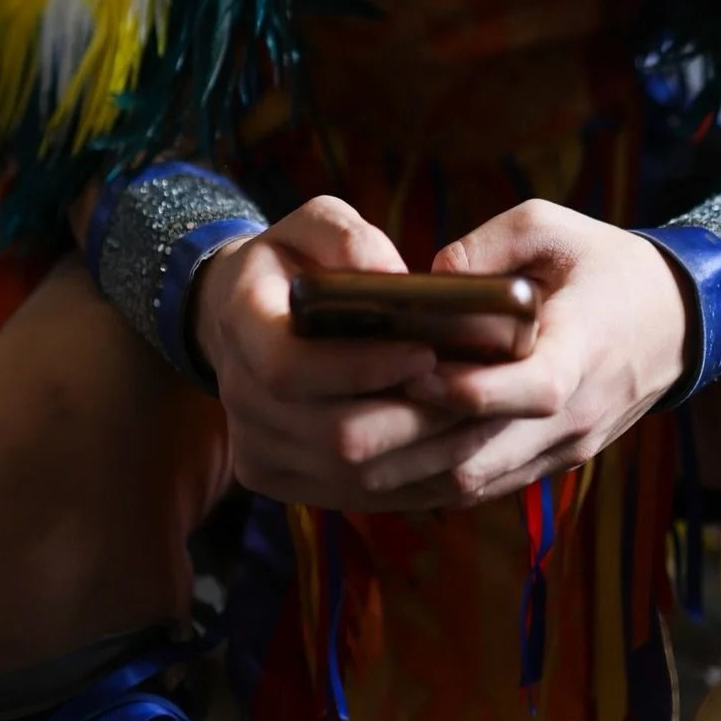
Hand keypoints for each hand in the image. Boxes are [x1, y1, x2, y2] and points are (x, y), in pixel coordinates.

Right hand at [193, 196, 470, 509]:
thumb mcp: (313, 224)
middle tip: (477, 392)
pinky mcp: (279, 479)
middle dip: (415, 419)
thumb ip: (348, 238)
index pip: (293, 369)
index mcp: (242, 324)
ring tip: (481, 419)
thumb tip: (397, 279)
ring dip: (427, 454)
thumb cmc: (292, 260)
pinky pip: (358, 496)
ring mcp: (255, 448)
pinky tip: (456, 447)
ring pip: (355, 476)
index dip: (364, 368)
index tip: (427, 351)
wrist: (241, 314)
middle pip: (336, 436)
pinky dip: (416, 478)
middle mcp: (239, 396)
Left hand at [356, 201, 689, 507]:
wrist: (674, 321)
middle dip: (412, 440)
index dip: (473, 389)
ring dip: (411, 471)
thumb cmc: (604, 263)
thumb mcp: (553, 227)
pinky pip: (485, 486)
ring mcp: (566, 447)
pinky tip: (379, 465)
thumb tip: (430, 274)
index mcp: (587, 347)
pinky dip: (430, 481)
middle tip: (343, 418)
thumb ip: (490, 244)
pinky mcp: (552, 464)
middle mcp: (577, 412)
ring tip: (343, 446)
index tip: (416, 369)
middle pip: (488, 449)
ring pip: (478, 480)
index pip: (534, 388)